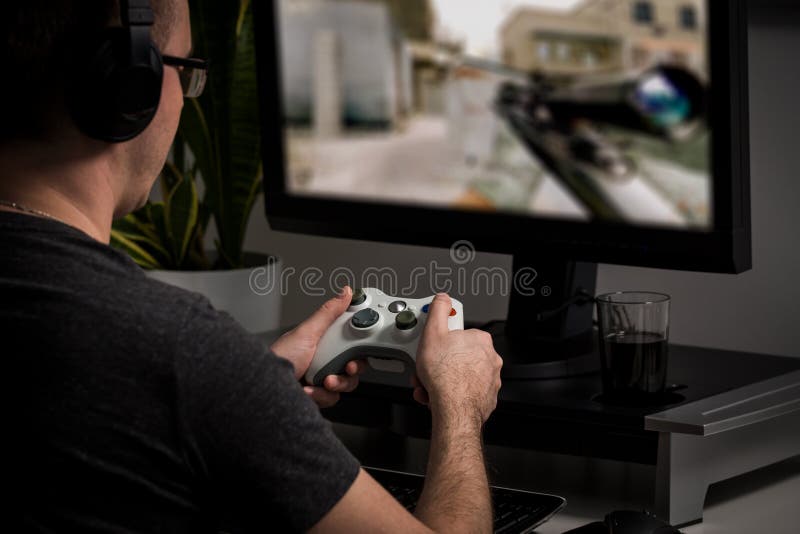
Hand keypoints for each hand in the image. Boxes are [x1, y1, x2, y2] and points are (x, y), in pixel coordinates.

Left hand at [270, 286, 365, 406]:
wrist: (267, 387)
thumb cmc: (280, 357)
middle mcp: (324, 359)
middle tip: (345, 367)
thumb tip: (345, 293)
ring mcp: (321, 378)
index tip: (358, 349)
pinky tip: (309, 389)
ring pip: (346, 383)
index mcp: (324, 341)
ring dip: (337, 383)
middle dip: (350, 368)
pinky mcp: (318, 395)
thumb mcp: (307, 331)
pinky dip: (322, 395)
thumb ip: (328, 313)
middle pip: (354, 364)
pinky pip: (333, 397)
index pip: (351, 342)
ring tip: (322, 381)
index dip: (359, 346)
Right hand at [414, 294, 502, 425]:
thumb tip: (443, 299)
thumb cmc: (446, 375)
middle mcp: (489, 359)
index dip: (440, 342)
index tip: (434, 347)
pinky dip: (452, 394)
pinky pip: (465, 392)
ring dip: (442, 380)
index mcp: (480, 340)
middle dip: (438, 364)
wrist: (454, 408)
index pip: (457, 334)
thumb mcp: (433, 332)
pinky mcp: (486, 397)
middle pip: (457, 357)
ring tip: (429, 386)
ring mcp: (489, 379)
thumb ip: (438, 310)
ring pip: (460, 376)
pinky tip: (439, 396)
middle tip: (427, 370)